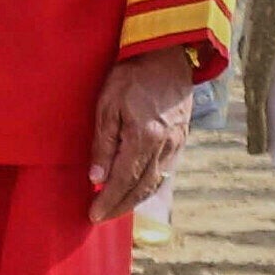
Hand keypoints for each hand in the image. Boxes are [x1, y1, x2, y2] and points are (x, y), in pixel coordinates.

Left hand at [86, 45, 200, 226]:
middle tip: (101, 218)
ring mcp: (177, 143)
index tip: (93, 215)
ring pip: (156, 181)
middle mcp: (165, 145)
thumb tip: (96, 179)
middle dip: (120, 206)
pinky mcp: (182, 138)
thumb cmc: (130, 77)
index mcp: (145, 138)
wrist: (166, 56)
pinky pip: (166, 170)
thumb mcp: (106, 106)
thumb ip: (103, 144)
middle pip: (142, 187)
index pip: (124, 180)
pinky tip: (138, 190)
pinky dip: (150, 185)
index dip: (108, 201)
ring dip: (135, 199)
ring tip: (116, 209)